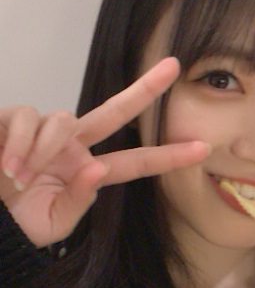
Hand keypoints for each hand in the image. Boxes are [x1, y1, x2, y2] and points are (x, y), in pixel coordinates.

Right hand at [0, 57, 209, 246]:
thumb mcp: (53, 222)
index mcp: (89, 171)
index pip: (136, 162)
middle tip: (174, 65)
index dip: (168, 156)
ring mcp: (47, 130)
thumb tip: (97, 167)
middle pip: (116, 111)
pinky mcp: (16, 118)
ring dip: (43, 150)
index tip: (202, 148)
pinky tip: (6, 164)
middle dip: (145, 89)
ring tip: (19, 177)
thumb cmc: (17, 223)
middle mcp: (75, 145)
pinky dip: (20, 144)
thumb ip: (78, 200)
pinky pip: (29, 119)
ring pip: (65, 119)